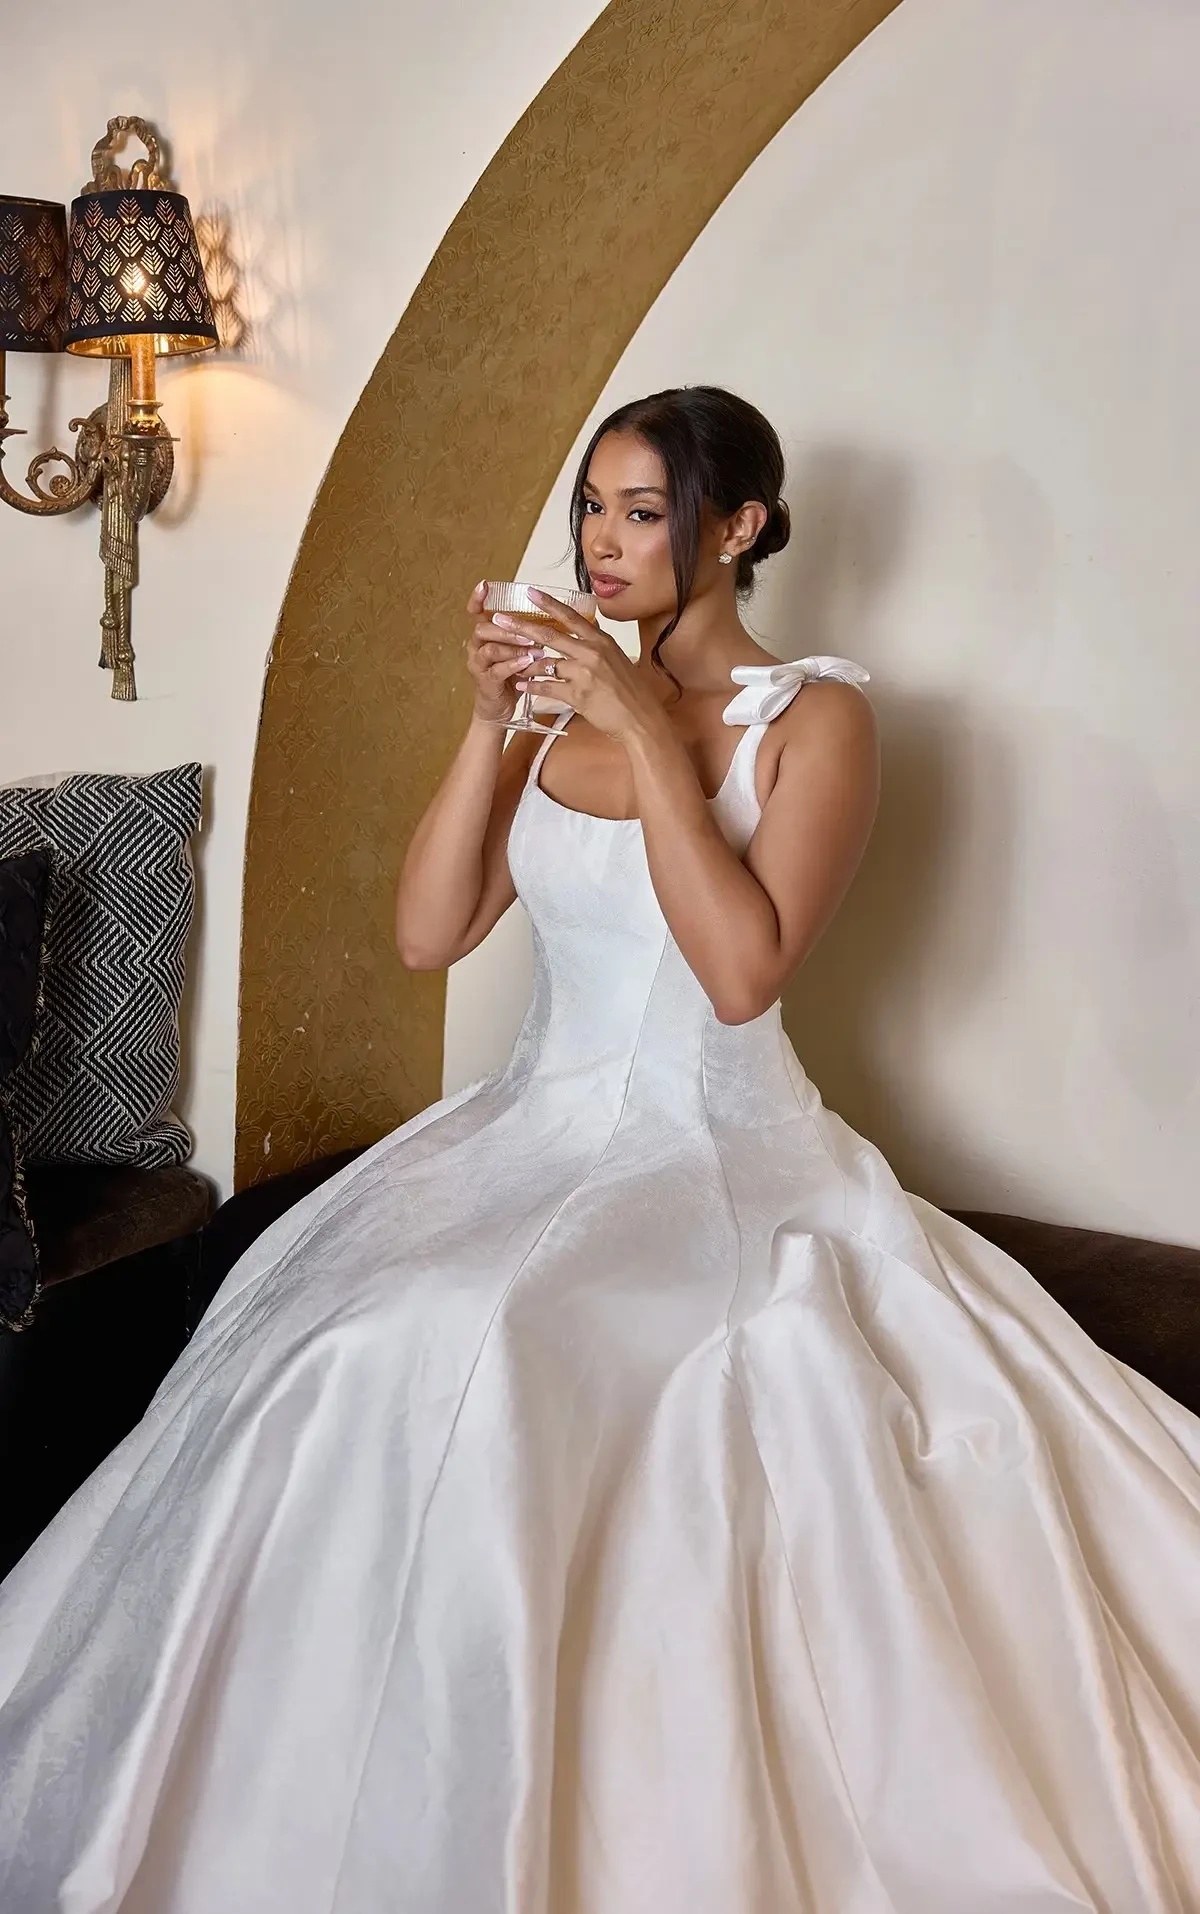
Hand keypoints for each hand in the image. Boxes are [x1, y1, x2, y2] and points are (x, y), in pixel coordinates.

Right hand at [463, 581, 543, 723]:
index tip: (485, 585)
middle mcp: (477, 646)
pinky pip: (496, 670)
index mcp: (486, 634)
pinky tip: (528, 663)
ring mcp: (478, 664)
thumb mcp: (520, 650)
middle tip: (529, 629)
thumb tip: (557, 615)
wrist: (500, 708)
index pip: (476, 612)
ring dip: (513, 646)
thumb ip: (529, 633)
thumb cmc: (513, 675)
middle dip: (507, 627)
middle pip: (483, 628)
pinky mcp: (485, 681)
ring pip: (490, 648)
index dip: (478, 598)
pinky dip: (513, 665)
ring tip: (533, 648)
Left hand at [490, 590, 666, 742]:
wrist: (641, 719)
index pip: (570, 616)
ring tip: (509, 664)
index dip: (548, 604)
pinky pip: (547, 687)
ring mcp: (584, 673)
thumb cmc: (630, 691)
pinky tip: (522, 687)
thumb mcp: (617, 658)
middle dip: (520, 627)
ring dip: (525, 664)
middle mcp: (592, 652)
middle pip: (549, 635)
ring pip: (544, 664)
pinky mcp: (577, 695)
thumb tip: (587, 628)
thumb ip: (598, 643)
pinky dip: (532, 687)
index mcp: (601, 640)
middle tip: (499, 621)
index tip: (529, 593)